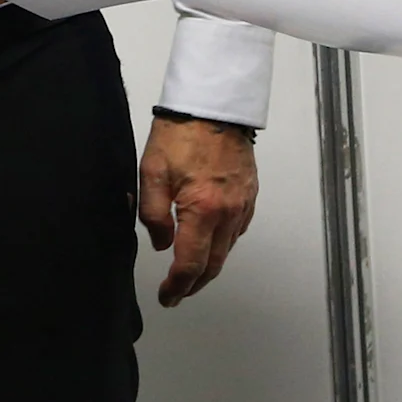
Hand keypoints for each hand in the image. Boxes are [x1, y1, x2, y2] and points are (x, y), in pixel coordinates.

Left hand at [137, 118, 259, 306]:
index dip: (177, 287)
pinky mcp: (249, 195)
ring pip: (227, 250)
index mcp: (202, 210)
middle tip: (176, 293)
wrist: (214, 105)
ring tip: (189, 274)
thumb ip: (153, 214)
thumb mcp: (151, 173)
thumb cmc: (180, 134)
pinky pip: (237, 231)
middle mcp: (228, 213)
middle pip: (214, 264)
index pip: (191, 264)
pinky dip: (222, 245)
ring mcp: (243, 205)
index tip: (166, 297)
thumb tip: (162, 244)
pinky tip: (210, 243)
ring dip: (209, 266)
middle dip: (194, 285)